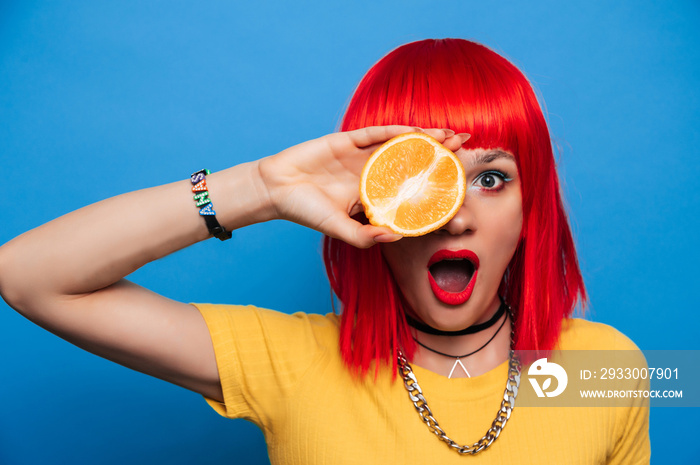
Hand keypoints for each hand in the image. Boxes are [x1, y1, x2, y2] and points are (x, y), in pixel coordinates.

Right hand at [256, 126, 468, 247]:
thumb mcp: (339, 229)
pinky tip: (416, 131)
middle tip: (465, 147)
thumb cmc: (305, 211)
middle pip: (412, 161)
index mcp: (373, 194)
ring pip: (400, 144)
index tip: (458, 185)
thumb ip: (365, 237)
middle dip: (438, 154)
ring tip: (450, 135)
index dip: (432, 185)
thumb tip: (397, 238)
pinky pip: (376, 134)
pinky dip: (396, 132)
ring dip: (425, 139)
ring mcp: (361, 156)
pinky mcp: (348, 140)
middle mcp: (372, 173)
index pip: (409, 188)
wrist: (275, 189)